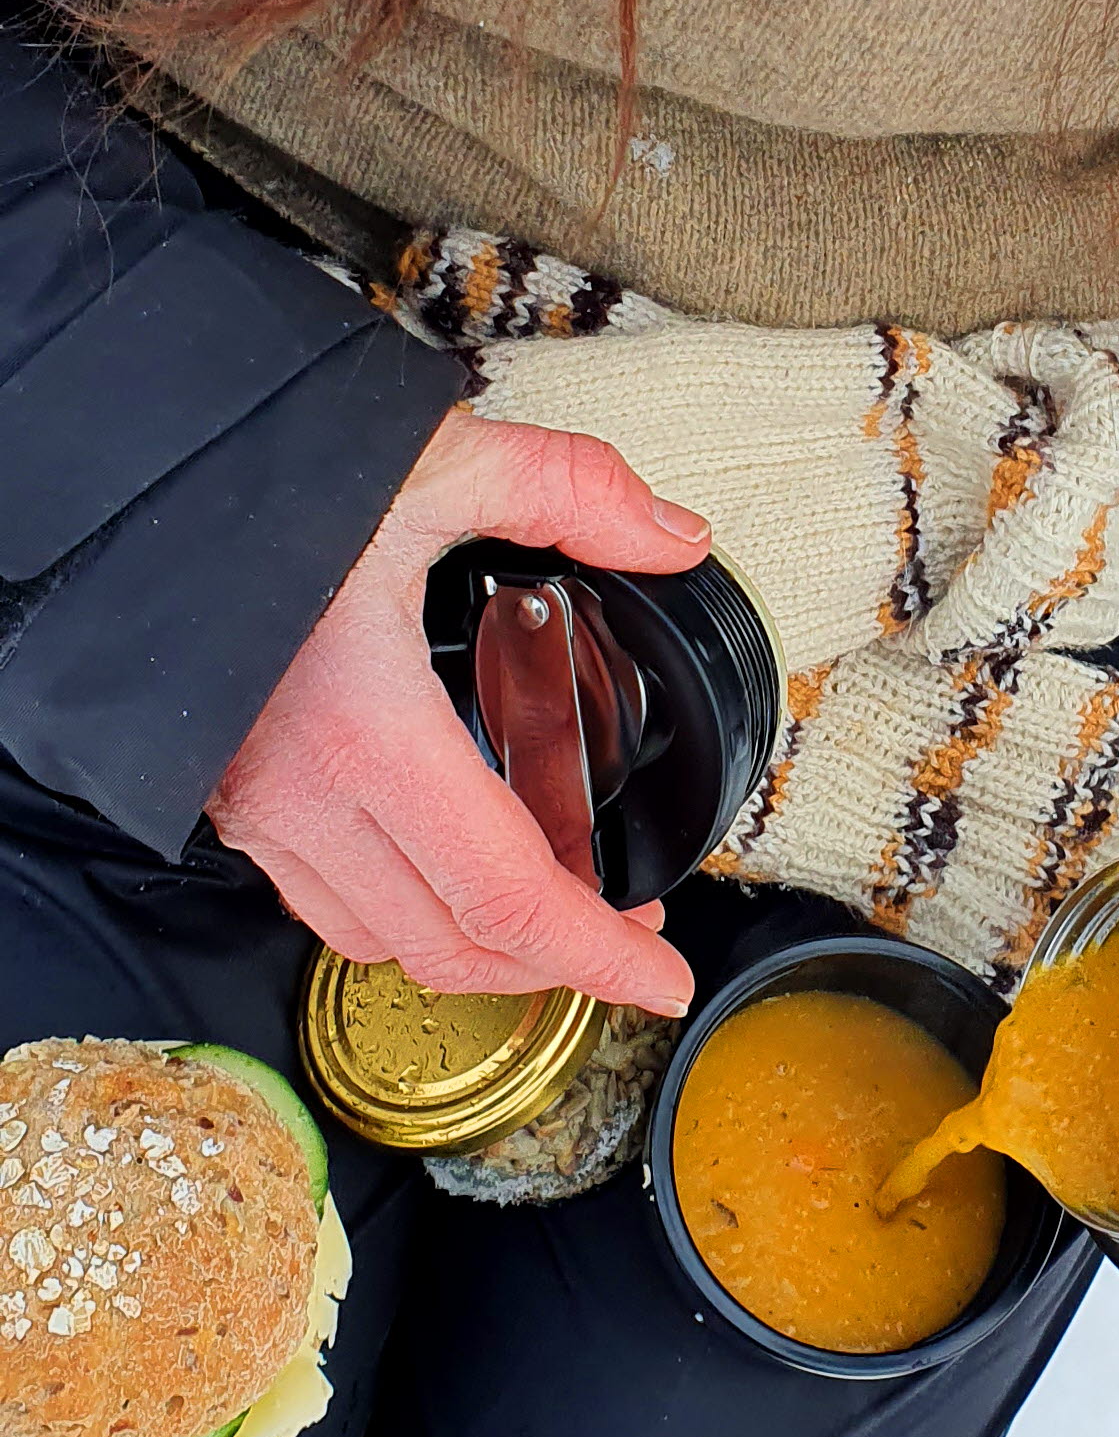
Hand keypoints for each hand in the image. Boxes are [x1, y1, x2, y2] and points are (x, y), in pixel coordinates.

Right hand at [209, 412, 708, 1012]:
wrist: (130, 482)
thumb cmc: (258, 477)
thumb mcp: (439, 460)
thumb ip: (573, 491)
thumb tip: (671, 535)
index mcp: (367, 730)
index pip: (506, 897)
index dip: (599, 956)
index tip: (663, 976)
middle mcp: (301, 791)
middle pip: (449, 945)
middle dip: (554, 963)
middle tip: (629, 929)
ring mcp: (254, 804)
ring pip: (379, 939)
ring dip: (474, 945)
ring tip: (553, 901)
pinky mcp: (229, 795)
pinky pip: (324, 898)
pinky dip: (402, 911)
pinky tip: (451, 864)